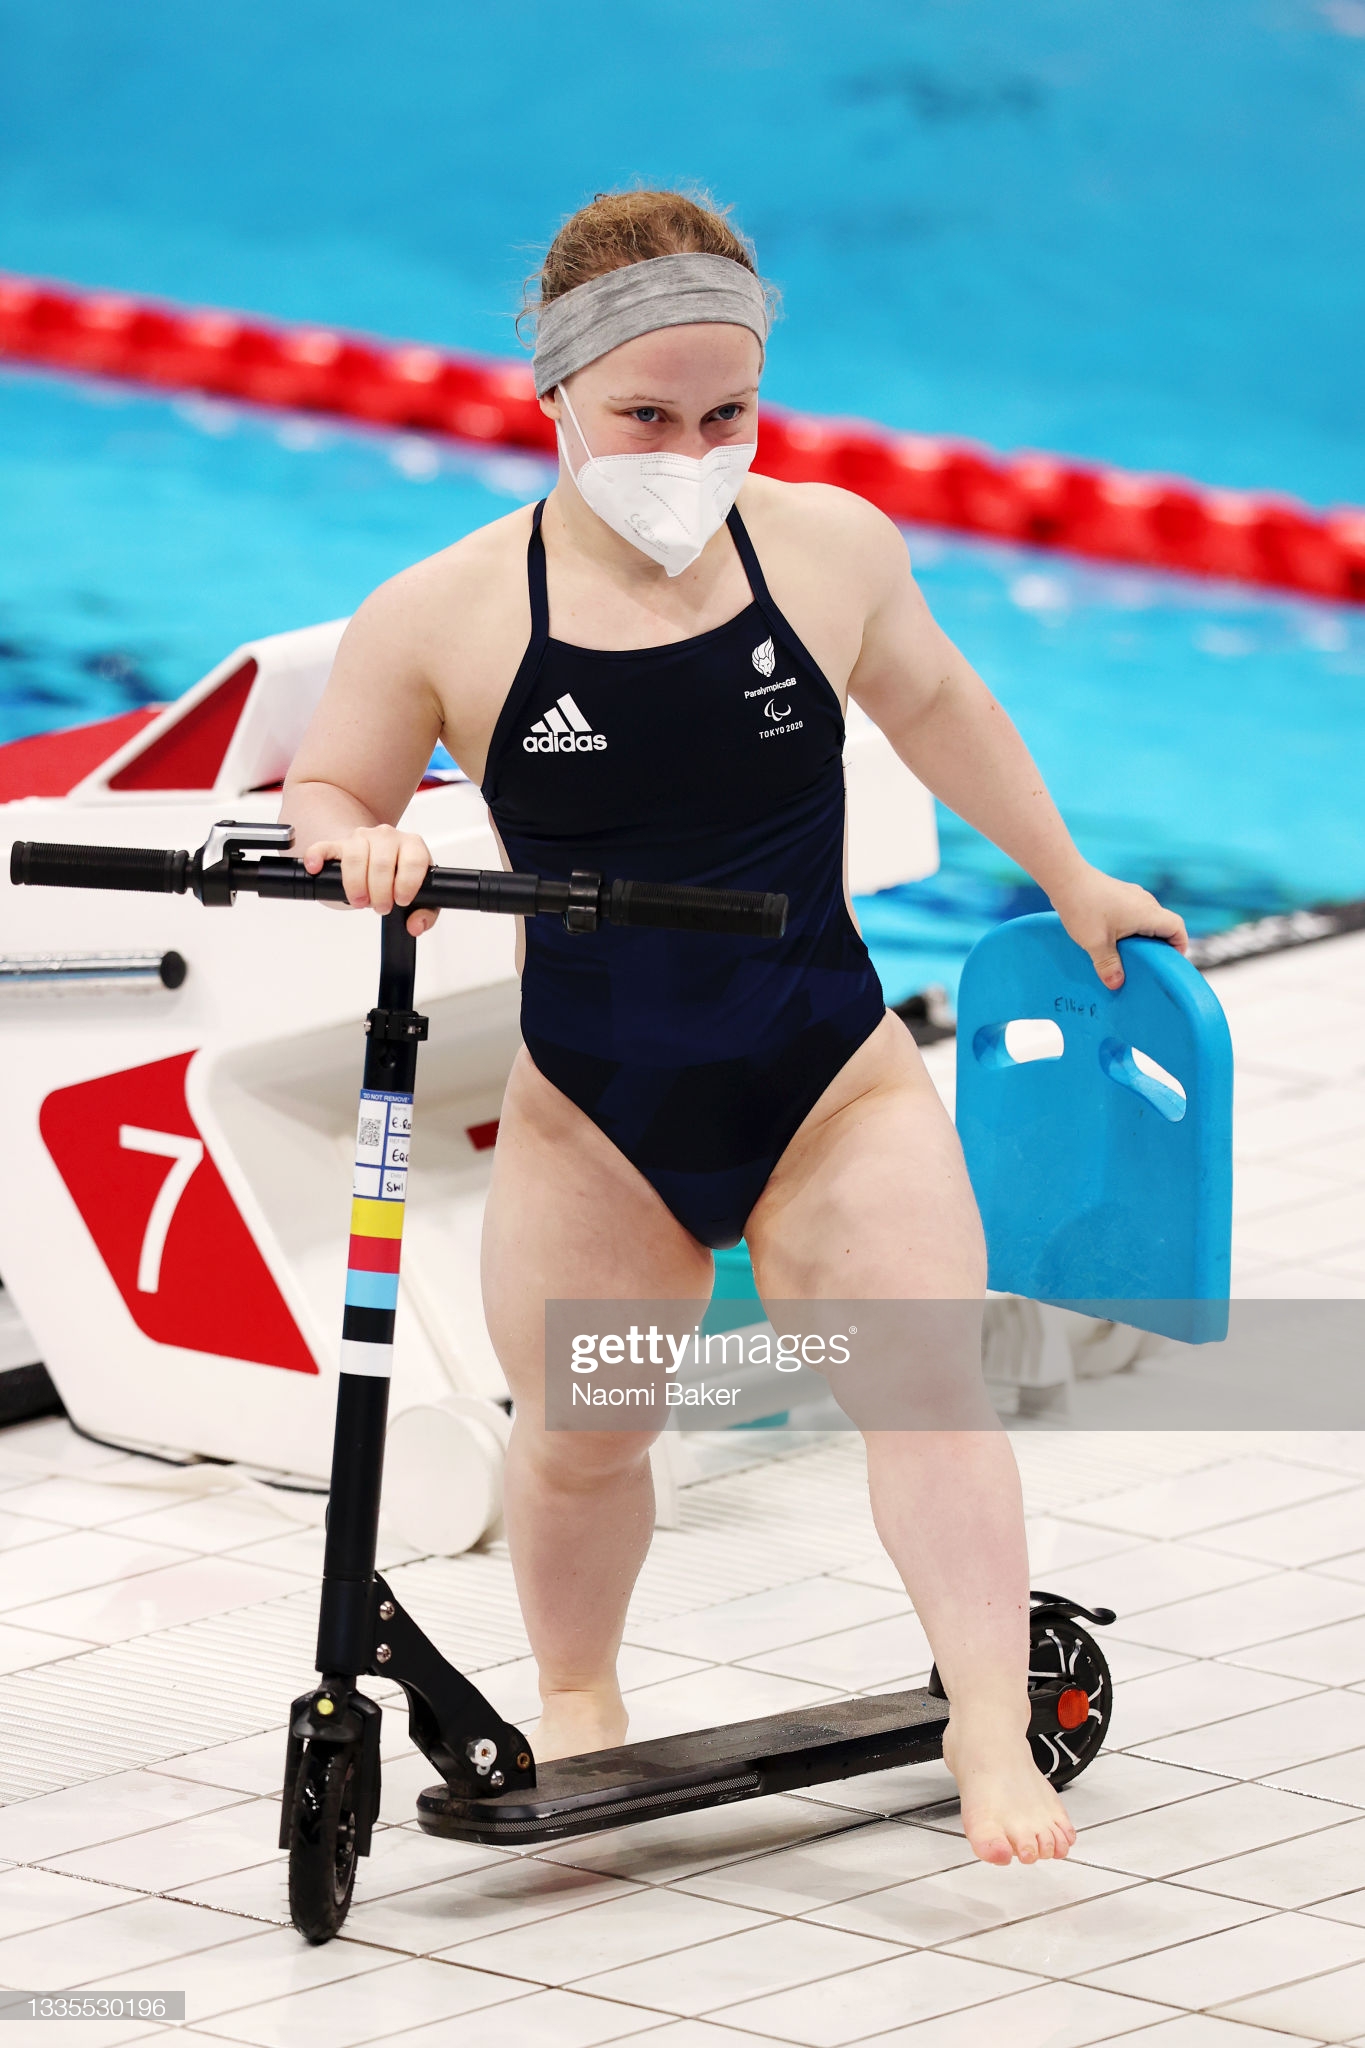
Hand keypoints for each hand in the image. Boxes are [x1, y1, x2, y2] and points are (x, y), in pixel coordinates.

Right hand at [301, 824, 437, 936]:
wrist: (383, 861)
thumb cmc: (402, 878)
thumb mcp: (422, 896)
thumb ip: (426, 913)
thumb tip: (416, 925)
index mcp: (412, 846)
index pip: (413, 860)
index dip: (407, 884)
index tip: (401, 900)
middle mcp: (387, 837)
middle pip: (382, 862)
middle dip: (380, 892)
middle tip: (380, 907)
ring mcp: (362, 838)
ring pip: (355, 856)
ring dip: (355, 884)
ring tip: (359, 901)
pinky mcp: (339, 844)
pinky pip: (325, 847)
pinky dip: (317, 857)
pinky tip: (315, 869)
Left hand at [1049, 862, 1187, 989]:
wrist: (1066, 878)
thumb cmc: (1083, 908)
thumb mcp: (1095, 943)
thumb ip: (1108, 965)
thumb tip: (1116, 984)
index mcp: (1147, 913)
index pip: (1177, 927)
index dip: (1179, 945)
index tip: (1169, 961)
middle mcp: (1145, 902)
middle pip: (1164, 924)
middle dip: (1158, 945)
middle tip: (1145, 964)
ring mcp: (1132, 895)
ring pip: (1148, 918)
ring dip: (1142, 936)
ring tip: (1127, 954)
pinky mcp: (1120, 893)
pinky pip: (1134, 912)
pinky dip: (1131, 926)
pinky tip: (1112, 938)